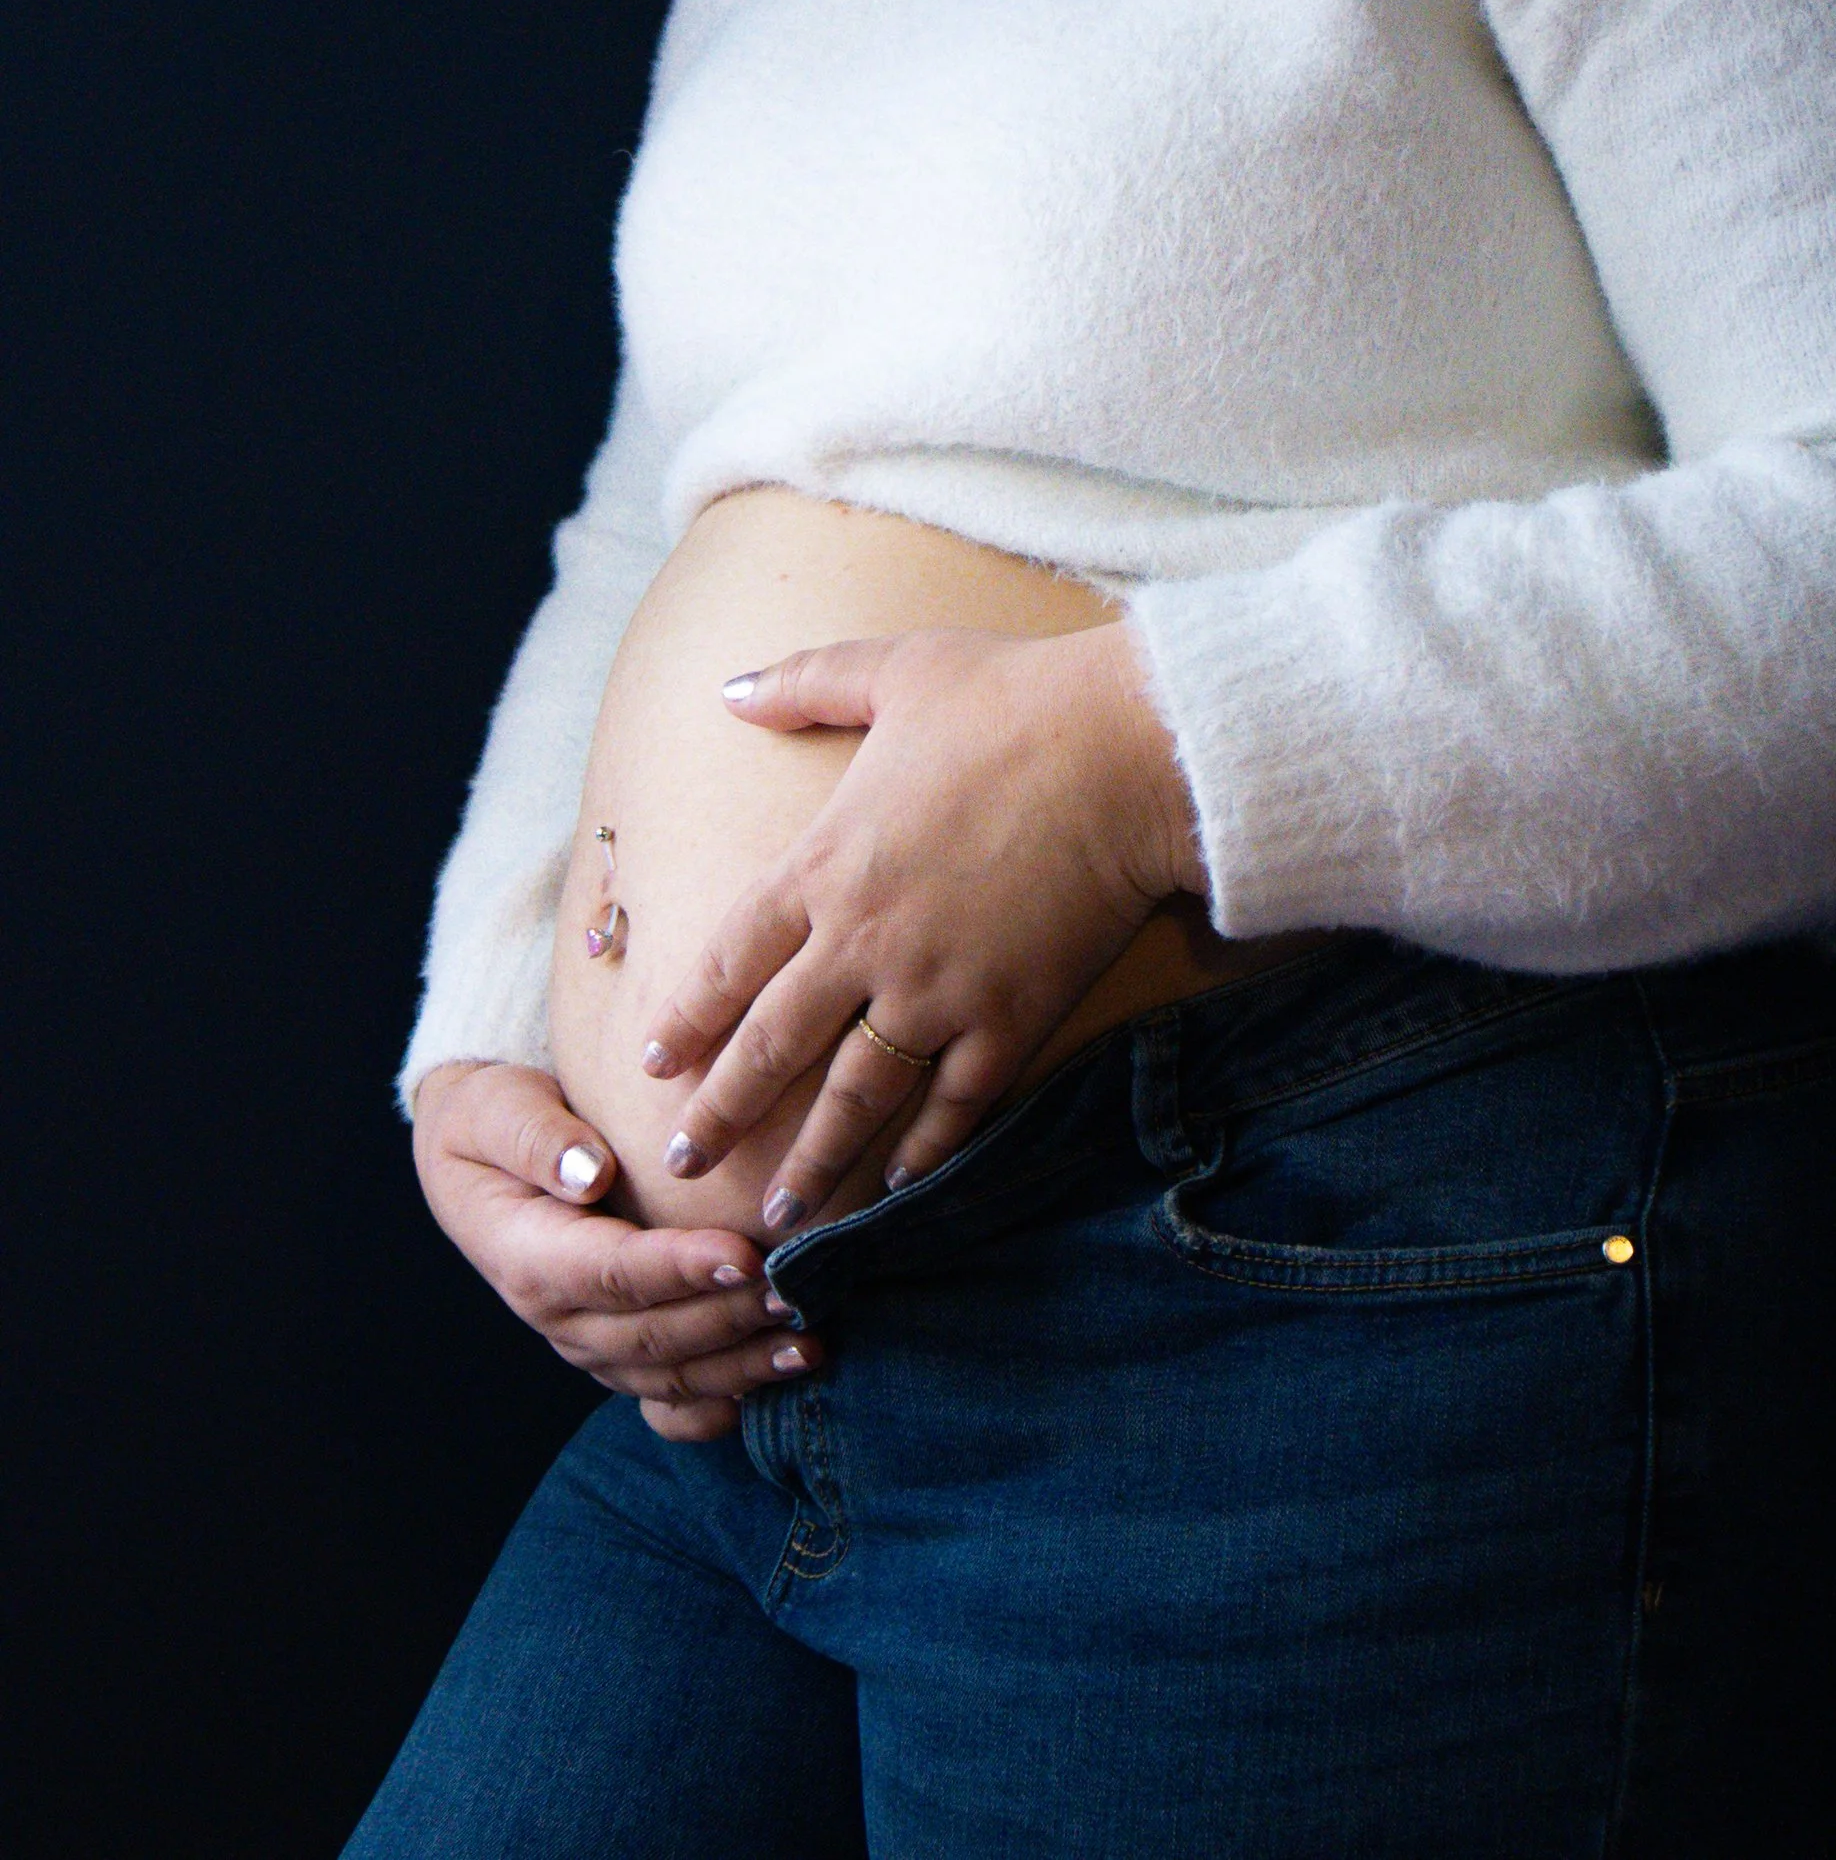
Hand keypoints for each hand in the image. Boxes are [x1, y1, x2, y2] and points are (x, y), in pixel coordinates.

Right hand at [412, 1059, 820, 1440]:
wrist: (478, 1161)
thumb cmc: (494, 1122)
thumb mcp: (495, 1110)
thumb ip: (536, 1139)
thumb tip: (588, 1173)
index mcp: (529, 1257)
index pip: (611, 1272)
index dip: (679, 1270)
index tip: (745, 1254)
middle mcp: (557, 1316)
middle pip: (650, 1334)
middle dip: (729, 1319)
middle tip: (799, 1294)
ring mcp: (587, 1342)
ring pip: (665, 1375)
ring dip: (738, 1368)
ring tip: (808, 1348)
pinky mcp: (613, 1350)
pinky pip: (661, 1399)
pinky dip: (711, 1410)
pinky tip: (764, 1397)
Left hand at [639, 617, 1204, 1229]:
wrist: (1128, 748)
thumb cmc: (1013, 699)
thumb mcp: (895, 670)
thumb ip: (804, 682)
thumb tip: (726, 690)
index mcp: (826, 865)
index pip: (732, 960)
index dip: (690, 1018)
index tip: (655, 1063)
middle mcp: (866, 944)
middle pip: (774, 1047)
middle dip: (722, 1112)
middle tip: (683, 1162)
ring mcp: (939, 991)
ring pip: (856, 1098)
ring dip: (814, 1161)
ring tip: (781, 1217)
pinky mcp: (1012, 1018)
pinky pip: (957, 1103)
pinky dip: (927, 1150)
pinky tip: (902, 1182)